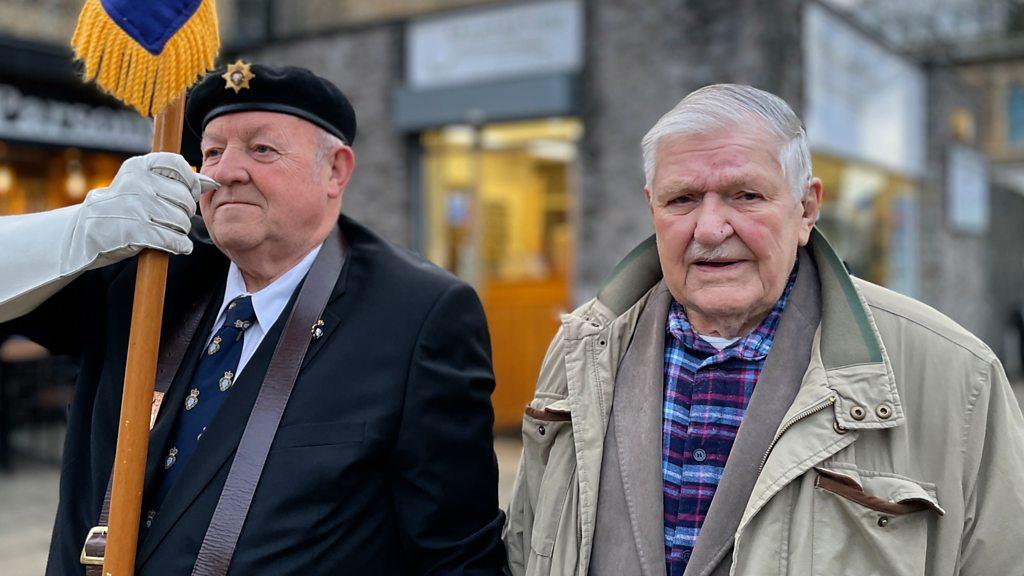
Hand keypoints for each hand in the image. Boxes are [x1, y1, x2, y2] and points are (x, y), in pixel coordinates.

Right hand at [73, 152, 218, 265]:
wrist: (84, 231)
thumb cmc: (123, 207)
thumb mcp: (142, 185)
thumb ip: (177, 181)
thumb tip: (213, 183)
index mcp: (138, 166)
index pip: (179, 166)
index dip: (190, 183)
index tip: (187, 195)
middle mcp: (137, 183)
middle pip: (184, 199)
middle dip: (185, 212)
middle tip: (173, 218)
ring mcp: (135, 207)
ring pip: (182, 221)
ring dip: (181, 231)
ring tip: (170, 230)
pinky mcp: (136, 232)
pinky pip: (173, 239)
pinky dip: (180, 245)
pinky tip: (178, 246)